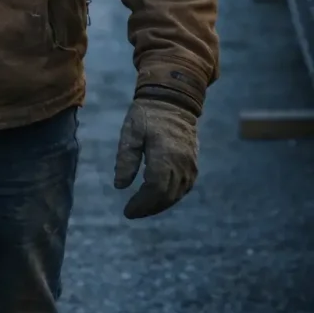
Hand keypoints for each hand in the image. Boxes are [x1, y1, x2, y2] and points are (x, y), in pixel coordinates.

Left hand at [114, 96, 198, 218]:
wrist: (173, 100)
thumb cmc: (147, 115)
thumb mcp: (131, 132)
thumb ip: (126, 159)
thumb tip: (120, 186)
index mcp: (165, 155)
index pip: (155, 189)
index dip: (142, 204)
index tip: (127, 211)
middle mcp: (181, 163)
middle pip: (167, 196)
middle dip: (149, 208)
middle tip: (132, 212)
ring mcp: (190, 164)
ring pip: (177, 194)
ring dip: (160, 205)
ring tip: (142, 208)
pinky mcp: (194, 164)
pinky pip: (185, 187)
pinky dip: (172, 197)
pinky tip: (159, 198)